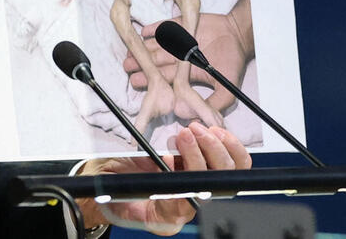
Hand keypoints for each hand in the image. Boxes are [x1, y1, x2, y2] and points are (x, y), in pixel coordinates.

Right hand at [78, 122, 251, 233]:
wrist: (116, 178)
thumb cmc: (115, 182)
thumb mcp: (112, 184)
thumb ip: (126, 180)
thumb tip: (156, 163)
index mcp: (164, 215)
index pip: (182, 205)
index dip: (180, 180)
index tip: (166, 157)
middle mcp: (188, 205)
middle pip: (209, 186)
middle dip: (200, 156)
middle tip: (185, 133)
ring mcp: (201, 188)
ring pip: (226, 174)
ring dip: (216, 148)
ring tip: (198, 129)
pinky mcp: (208, 172)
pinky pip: (233, 164)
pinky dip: (228, 146)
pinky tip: (213, 131)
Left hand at [124, 0, 254, 112]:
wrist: (238, 34)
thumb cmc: (232, 60)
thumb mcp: (226, 88)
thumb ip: (212, 104)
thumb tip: (190, 114)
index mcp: (184, 73)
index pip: (162, 78)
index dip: (148, 80)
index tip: (134, 81)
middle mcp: (176, 57)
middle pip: (154, 62)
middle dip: (139, 65)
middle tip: (127, 67)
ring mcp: (175, 41)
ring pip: (154, 46)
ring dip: (142, 48)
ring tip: (131, 51)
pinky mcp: (177, 25)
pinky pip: (162, 27)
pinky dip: (152, 29)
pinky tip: (144, 32)